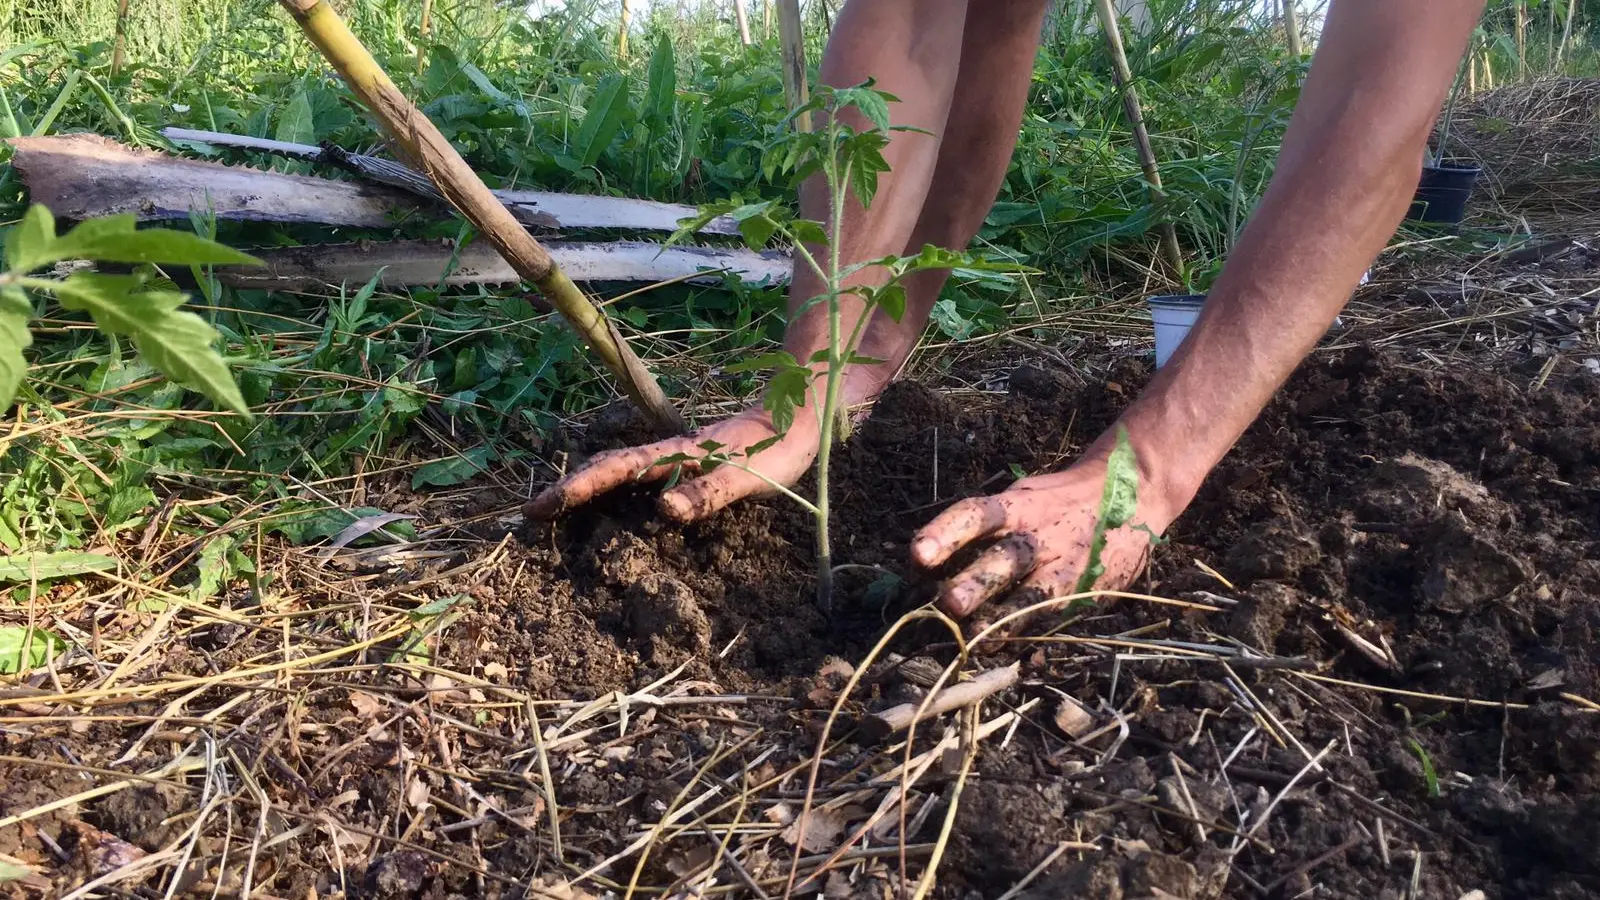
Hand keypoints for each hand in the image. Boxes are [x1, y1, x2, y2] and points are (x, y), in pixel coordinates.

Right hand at [525, 407, 819, 523]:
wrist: (802, 419)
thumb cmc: (779, 451)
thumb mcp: (748, 477)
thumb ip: (709, 492)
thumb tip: (663, 510)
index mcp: (678, 455)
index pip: (617, 470)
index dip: (578, 488)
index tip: (542, 507)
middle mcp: (671, 454)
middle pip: (608, 467)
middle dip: (569, 489)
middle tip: (531, 514)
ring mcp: (680, 458)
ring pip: (621, 469)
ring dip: (587, 487)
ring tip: (556, 509)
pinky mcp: (692, 465)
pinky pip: (641, 475)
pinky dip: (615, 487)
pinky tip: (612, 504)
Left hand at [908, 454, 1173, 626]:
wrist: (1135, 491)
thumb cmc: (1058, 501)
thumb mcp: (1024, 498)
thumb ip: (984, 527)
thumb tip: (922, 564)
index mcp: (1019, 507)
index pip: (977, 515)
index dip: (946, 533)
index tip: (918, 554)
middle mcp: (1041, 537)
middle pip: (1005, 559)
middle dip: (977, 583)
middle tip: (948, 604)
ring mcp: (1066, 567)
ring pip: (1033, 596)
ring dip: (1004, 619)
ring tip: (976, 639)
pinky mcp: (1087, 592)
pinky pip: (1058, 619)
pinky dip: (1034, 640)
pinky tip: (1014, 657)